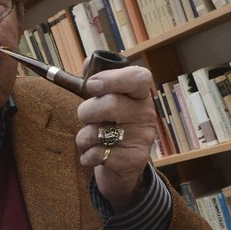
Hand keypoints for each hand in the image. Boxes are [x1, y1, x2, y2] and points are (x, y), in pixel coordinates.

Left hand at [75, 65, 156, 211]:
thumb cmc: (110, 127)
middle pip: (110, 104)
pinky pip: (98, 154)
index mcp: (140, 95)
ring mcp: (143, 137)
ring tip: (90, 140)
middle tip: (84, 117)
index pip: (138, 78)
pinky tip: (95, 156)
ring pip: (98, 132)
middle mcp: (146, 114)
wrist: (122, 167)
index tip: (92, 85)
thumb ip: (97, 81)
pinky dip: (87, 157)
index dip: (113, 79)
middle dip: (86, 111)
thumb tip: (87, 63)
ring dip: (84, 137)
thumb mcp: (105, 102)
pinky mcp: (135, 160)